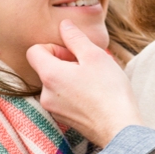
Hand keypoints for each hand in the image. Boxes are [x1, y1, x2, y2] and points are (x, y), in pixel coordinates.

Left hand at [26, 20, 143, 147]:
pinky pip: (63, 99)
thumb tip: (64, 25)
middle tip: (90, 68)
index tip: (74, 54)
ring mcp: (53, 109)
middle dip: (66, 64)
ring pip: (56, 84)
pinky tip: (95, 97)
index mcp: (49, 74)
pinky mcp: (64, 120)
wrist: (120, 128)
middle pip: (46, 68)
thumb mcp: (95, 56)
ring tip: (95, 84)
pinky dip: (75, 94)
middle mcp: (45, 93)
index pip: (34, 51)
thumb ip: (76, 38)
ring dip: (72, 79)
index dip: (54, 47)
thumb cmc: (109, 91)